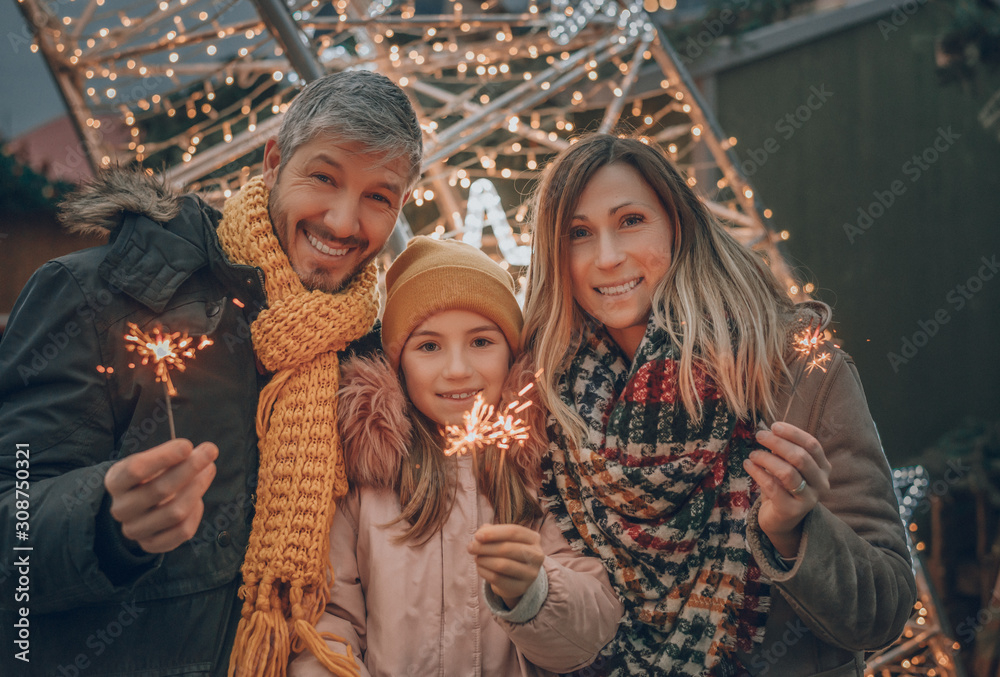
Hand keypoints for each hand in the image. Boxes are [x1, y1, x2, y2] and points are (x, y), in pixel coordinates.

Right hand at [104, 439, 217, 553]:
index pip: (136, 469)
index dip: (164, 457)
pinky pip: (183, 531)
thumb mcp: (150, 461)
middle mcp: (121, 509)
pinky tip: (198, 499)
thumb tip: (199, 453)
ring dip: (197, 488)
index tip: (187, 445)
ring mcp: (135, 530)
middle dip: (190, 468)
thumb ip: (170, 456)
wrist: (137, 507)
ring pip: (175, 512)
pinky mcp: (151, 544)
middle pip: (160, 490)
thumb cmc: (148, 476)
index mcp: (115, 482)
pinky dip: (196, 513)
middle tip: (210, 451)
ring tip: (208, 470)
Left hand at [468, 524, 544, 609]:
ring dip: (484, 560)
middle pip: (507, 548)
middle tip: (470, 547)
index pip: (514, 531)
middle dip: (485, 547)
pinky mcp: (521, 588)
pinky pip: (498, 579)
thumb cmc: (508, 551)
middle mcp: (537, 556)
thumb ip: (493, 532)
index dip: (493, 533)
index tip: (476, 536)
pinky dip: (484, 572)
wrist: (517, 577)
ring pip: (502, 565)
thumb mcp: (504, 539)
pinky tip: (479, 567)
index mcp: (534, 539)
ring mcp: (531, 573)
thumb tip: (481, 532)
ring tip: (476, 557)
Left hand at [743, 422, 830, 557]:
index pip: (812, 445)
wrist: (781, 519)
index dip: (793, 433)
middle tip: (759, 436)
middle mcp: (821, 484)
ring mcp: (809, 499)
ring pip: (787, 473)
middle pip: (800, 457)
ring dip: (766, 459)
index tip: (774, 426)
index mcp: (823, 468)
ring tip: (752, 454)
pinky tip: (748, 465)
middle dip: (777, 443)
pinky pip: (773, 487)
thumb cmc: (783, 486)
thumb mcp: (787, 465)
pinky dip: (758, 473)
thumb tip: (769, 430)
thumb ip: (784, 450)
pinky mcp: (792, 511)